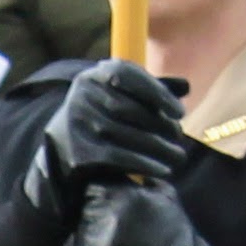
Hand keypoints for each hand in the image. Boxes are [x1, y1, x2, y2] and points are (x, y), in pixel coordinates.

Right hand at [14, 59, 187, 240]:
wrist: (59, 156)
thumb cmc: (98, 123)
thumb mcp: (119, 100)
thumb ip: (149, 92)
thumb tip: (186, 86)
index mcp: (92, 76)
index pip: (127, 75)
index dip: (157, 92)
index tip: (179, 112)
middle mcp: (80, 95)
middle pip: (129, 108)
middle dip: (160, 125)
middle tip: (180, 139)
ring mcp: (76, 122)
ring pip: (125, 134)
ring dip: (157, 148)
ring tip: (177, 157)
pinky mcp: (77, 150)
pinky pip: (117, 157)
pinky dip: (143, 164)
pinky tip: (162, 170)